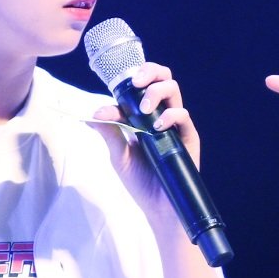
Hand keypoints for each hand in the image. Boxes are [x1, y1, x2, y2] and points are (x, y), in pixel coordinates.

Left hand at [92, 60, 199, 216]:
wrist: (157, 206)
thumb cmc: (139, 181)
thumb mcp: (118, 155)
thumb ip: (109, 132)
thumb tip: (91, 114)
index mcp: (142, 115)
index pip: (141, 85)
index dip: (133, 77)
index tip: (119, 84)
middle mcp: (160, 114)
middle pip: (162, 78)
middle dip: (150, 71)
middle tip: (137, 82)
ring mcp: (175, 123)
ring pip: (173, 89)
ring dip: (157, 92)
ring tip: (145, 108)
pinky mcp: (188, 136)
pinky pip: (183, 114)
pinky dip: (171, 115)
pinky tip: (158, 127)